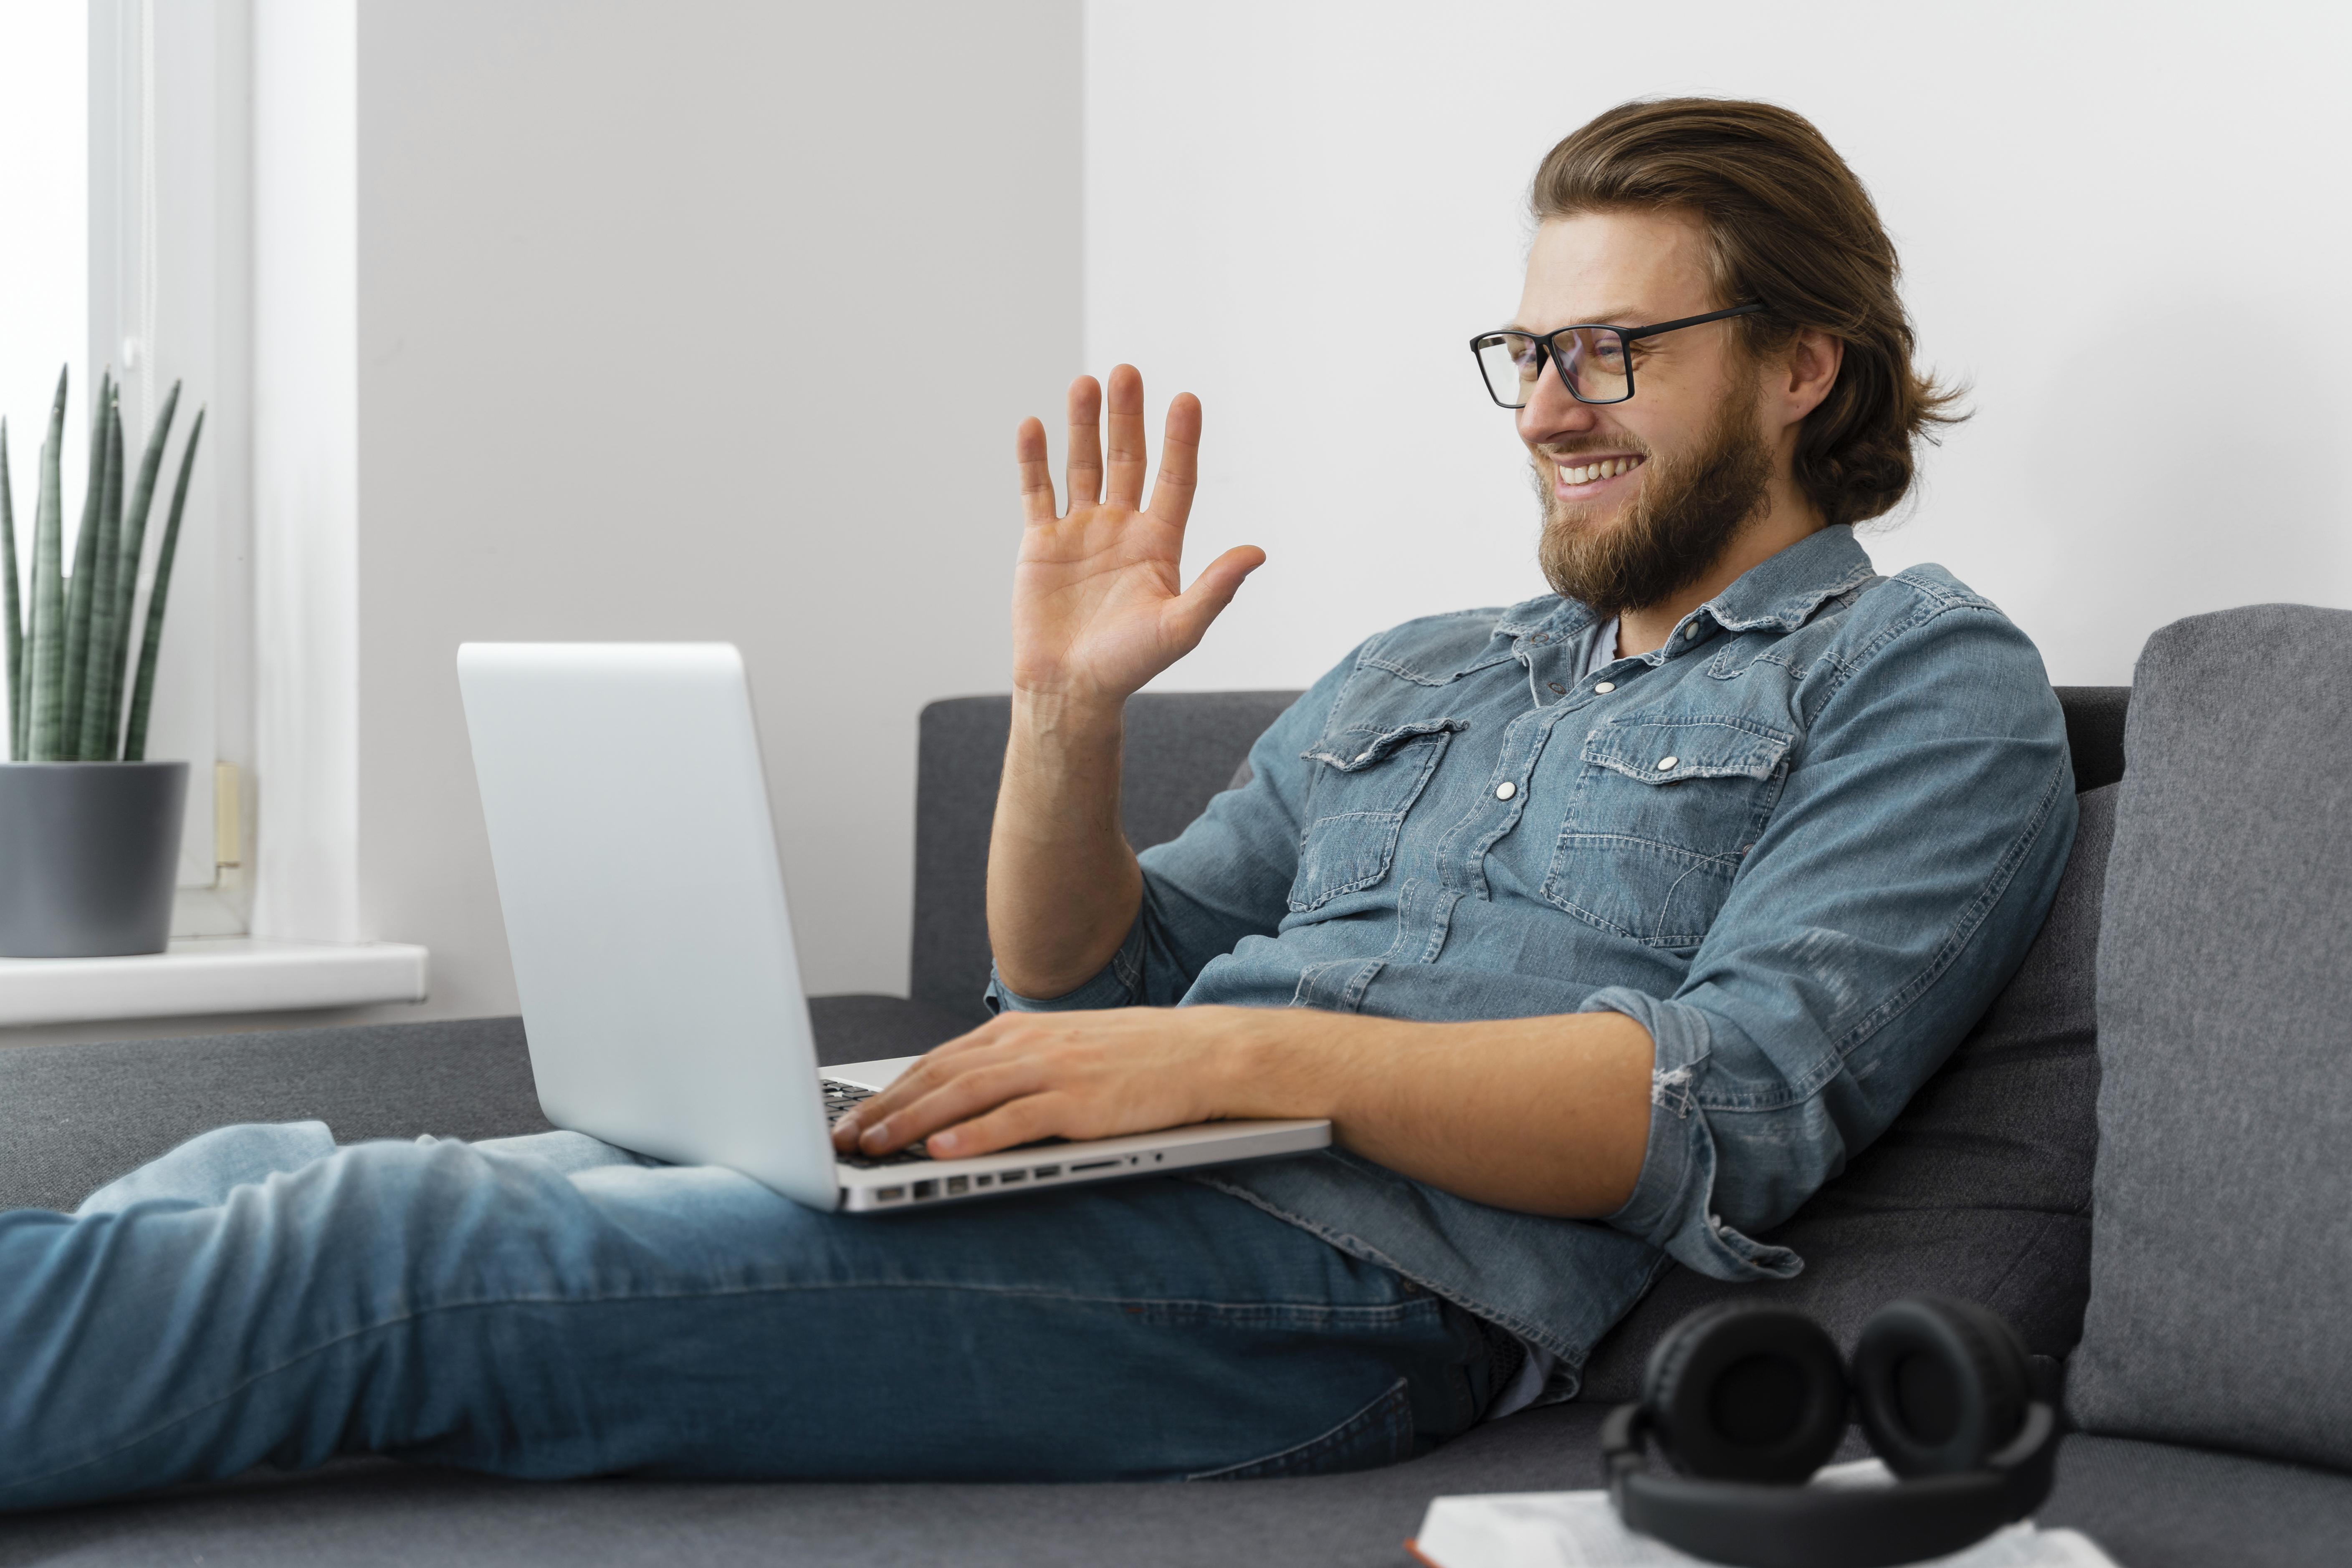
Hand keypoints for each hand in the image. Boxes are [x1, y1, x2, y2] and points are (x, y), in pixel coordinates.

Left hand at [830, 1007, 1265, 1160]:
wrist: (1204, 1053)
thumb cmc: (1133, 1058)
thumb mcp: (1062, 1050)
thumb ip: (1010, 1067)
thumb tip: (956, 1096)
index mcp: (1018, 1032)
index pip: (936, 1061)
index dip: (887, 1090)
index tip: (848, 1118)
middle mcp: (1027, 1045)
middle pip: (938, 1077)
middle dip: (883, 1109)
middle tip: (840, 1140)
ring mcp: (1053, 1071)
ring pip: (964, 1096)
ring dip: (911, 1123)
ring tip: (872, 1146)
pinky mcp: (1080, 1103)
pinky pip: (1015, 1121)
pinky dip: (973, 1136)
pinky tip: (941, 1151)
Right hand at [1011, 366, 1264, 706]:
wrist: (1070, 690)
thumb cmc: (1129, 666)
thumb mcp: (1180, 628)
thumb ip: (1216, 588)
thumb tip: (1257, 552)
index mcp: (1159, 543)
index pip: (1174, 479)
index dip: (1180, 441)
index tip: (1186, 399)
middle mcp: (1122, 528)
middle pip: (1127, 459)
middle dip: (1127, 417)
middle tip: (1127, 372)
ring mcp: (1080, 531)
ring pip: (1083, 465)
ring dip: (1083, 425)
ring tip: (1085, 383)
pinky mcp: (1041, 543)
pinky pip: (1037, 491)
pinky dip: (1034, 460)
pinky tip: (1034, 426)